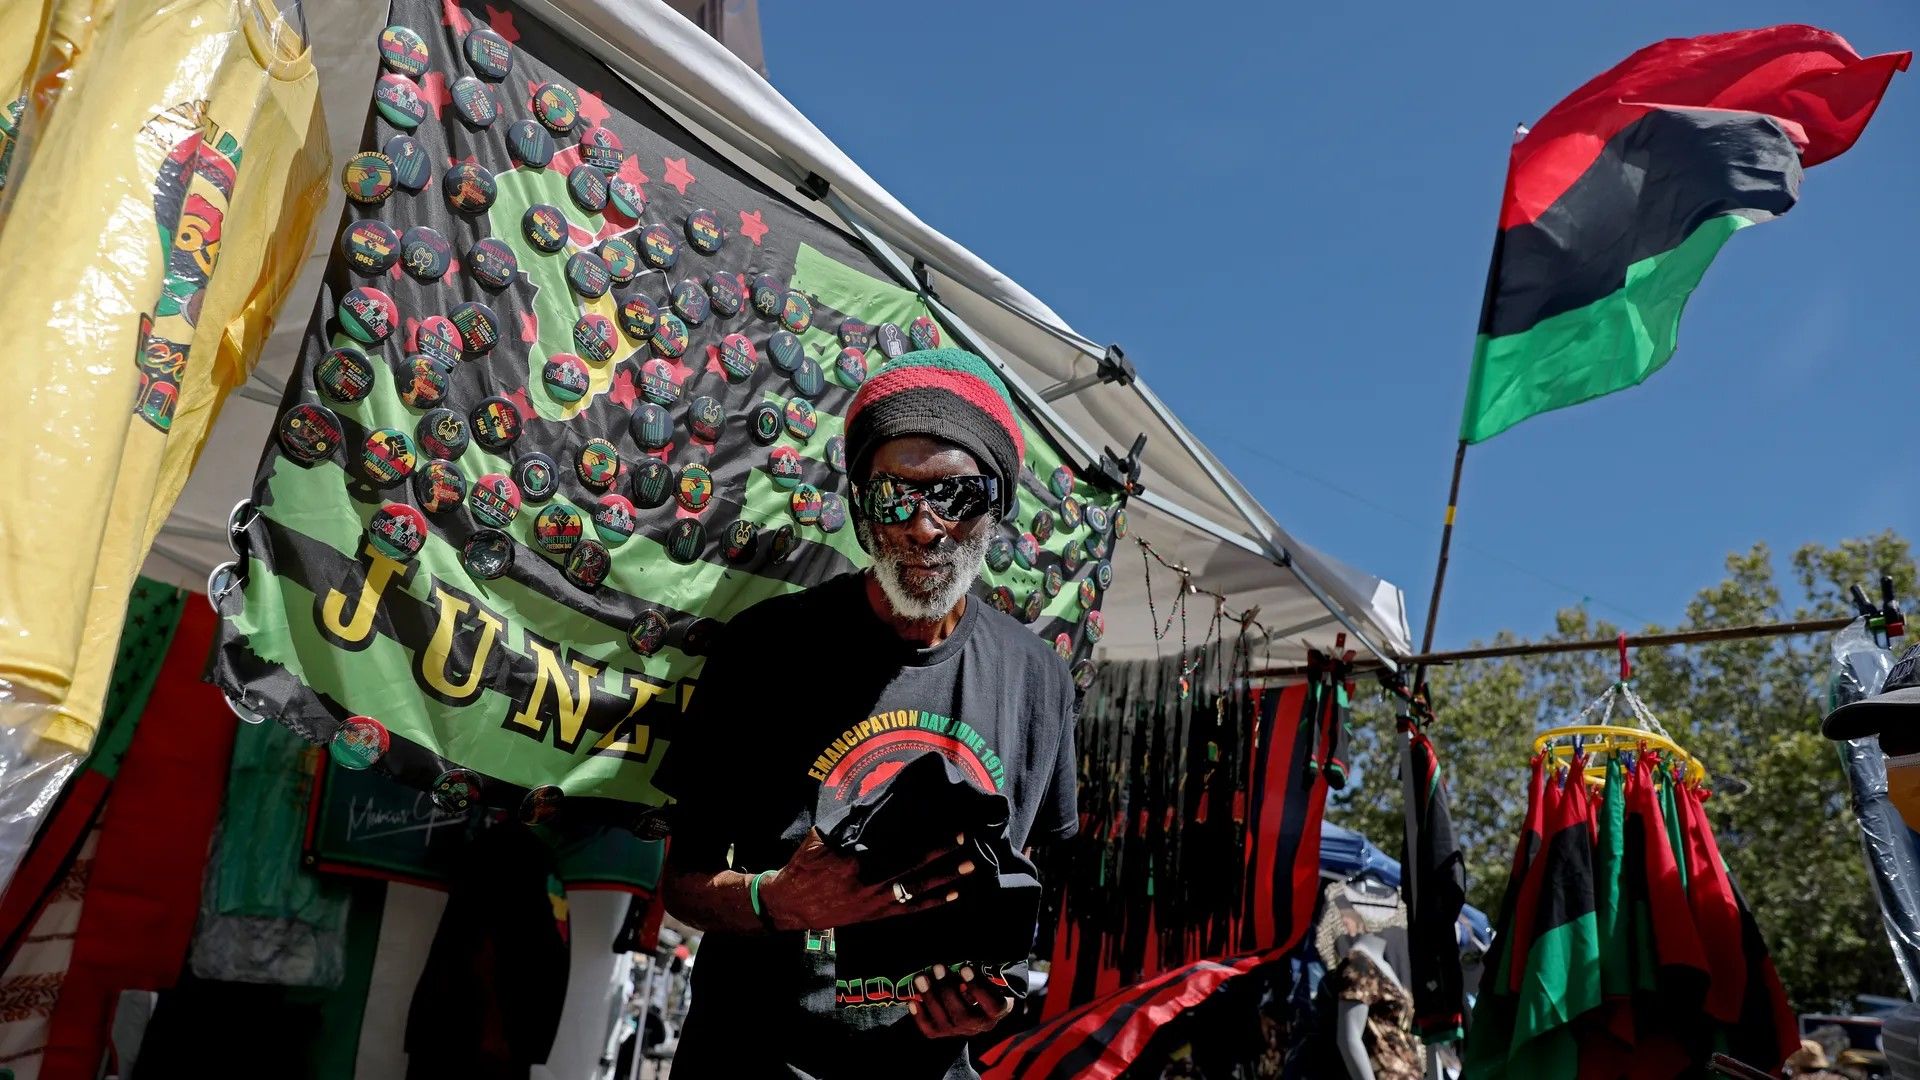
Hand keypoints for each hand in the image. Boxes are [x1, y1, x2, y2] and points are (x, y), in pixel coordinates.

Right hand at [759, 829, 974, 930]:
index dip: (925, 836)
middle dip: (943, 854)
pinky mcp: (877, 916)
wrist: (792, 904)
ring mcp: (876, 902)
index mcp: (856, 860)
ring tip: (971, 866)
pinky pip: (911, 910)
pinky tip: (955, 895)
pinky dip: (934, 903)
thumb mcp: (820, 838)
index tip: (946, 824)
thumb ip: (848, 826)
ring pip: (918, 888)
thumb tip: (874, 806)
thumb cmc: (805, 865)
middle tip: (968, 841)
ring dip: (947, 877)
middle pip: (915, 866)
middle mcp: (870, 882)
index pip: (899, 845)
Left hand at [908, 963, 1014, 1038]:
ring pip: (945, 1022)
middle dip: (947, 990)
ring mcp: (960, 1031)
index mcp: (996, 1010)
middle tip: (937, 967)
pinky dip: (920, 1016)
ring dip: (930, 998)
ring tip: (921, 978)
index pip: (994, 1005)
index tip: (965, 968)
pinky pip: (929, 1029)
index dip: (979, 988)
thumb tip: (960, 959)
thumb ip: (976, 969)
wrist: (973, 1005)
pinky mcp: (942, 1033)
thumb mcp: (985, 975)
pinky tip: (913, 1000)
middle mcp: (979, 1025)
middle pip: (963, 1016)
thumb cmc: (980, 983)